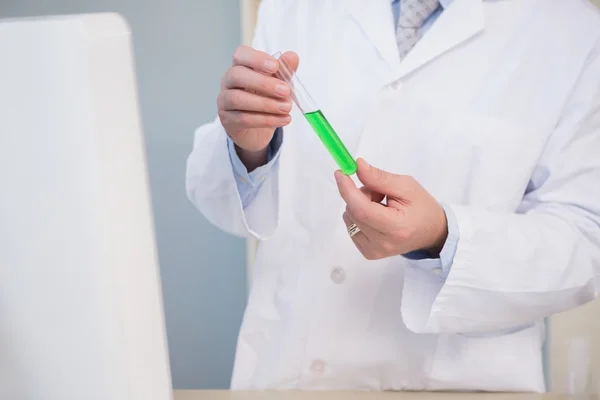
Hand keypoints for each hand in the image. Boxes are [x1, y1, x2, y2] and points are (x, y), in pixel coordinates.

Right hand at [218, 46, 298, 169]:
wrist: (257, 131)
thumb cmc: (266, 99)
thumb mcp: (279, 84)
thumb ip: (284, 71)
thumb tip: (292, 57)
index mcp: (241, 66)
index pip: (241, 54)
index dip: (257, 59)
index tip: (275, 66)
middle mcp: (228, 81)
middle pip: (237, 75)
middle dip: (263, 83)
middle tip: (285, 91)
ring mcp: (224, 101)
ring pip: (238, 99)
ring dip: (266, 104)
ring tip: (286, 108)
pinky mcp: (228, 120)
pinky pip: (243, 119)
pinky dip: (266, 120)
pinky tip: (283, 119)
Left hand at [335, 159, 447, 259]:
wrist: (432, 233)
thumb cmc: (422, 207)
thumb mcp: (406, 186)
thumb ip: (379, 178)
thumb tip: (357, 167)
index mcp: (396, 227)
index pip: (362, 210)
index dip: (348, 191)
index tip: (341, 173)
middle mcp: (382, 243)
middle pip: (354, 212)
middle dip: (360, 194)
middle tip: (379, 191)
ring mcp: (373, 251)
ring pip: (349, 218)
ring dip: (359, 205)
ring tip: (381, 205)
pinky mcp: (368, 253)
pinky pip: (351, 227)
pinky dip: (359, 216)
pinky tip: (376, 216)